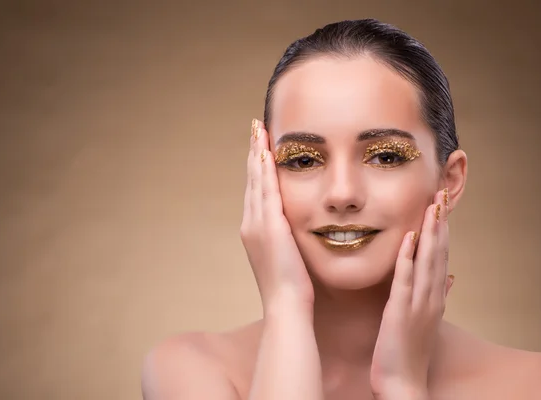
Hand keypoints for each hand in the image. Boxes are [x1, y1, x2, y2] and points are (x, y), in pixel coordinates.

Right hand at [240, 119, 313, 313]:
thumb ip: (284, 239)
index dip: (257, 167)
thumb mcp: (285, 256)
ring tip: (259, 130)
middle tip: (256, 128)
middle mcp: (250, 223)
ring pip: (256, 180)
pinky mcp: (269, 225)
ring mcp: (257, 224)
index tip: (260, 147)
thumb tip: (290, 230)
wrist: (286, 304)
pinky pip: (267, 190)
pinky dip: (265, 169)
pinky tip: (268, 151)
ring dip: (258, 153)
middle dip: (254, 152)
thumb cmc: (290, 286)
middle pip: (252, 179)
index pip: (256, 190)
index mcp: (254, 230)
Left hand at [370, 189, 452, 399]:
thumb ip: (438, 295)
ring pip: (427, 261)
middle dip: (440, 222)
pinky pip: (405, 280)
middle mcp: (431, 296)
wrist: (403, 382)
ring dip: (430, 232)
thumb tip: (450, 277)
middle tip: (440, 192)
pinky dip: (408, 258)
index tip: (441, 204)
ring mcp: (418, 303)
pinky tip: (410, 239)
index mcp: (435, 296)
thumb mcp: (426, 319)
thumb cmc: (409, 350)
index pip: (441, 255)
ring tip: (432, 205)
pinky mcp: (400, 311)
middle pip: (439, 252)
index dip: (442, 229)